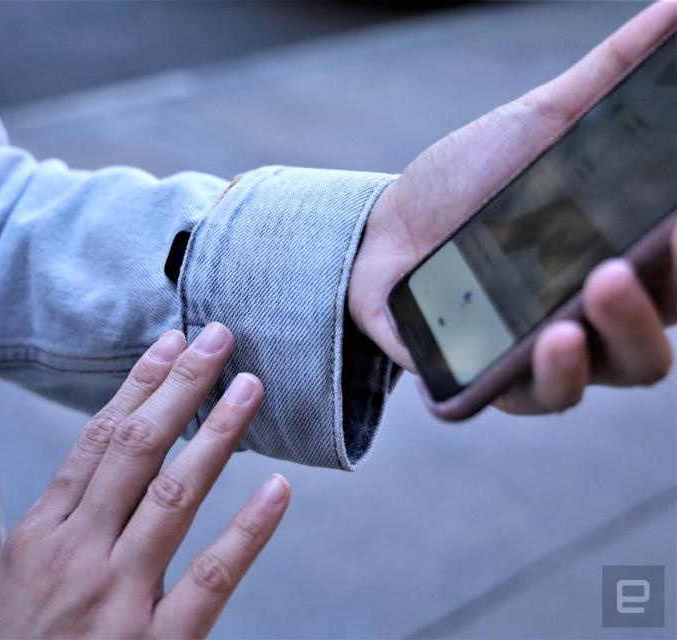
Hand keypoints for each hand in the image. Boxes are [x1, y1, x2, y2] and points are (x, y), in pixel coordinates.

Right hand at [0, 323, 288, 638]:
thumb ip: (37, 540)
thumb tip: (69, 502)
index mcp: (39, 536)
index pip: (96, 440)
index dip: (137, 386)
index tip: (168, 346)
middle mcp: (79, 553)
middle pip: (135, 449)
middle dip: (178, 386)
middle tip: (217, 340)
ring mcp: (118, 597)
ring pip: (171, 494)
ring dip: (213, 434)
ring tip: (246, 388)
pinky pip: (210, 579)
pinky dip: (247, 532)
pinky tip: (276, 491)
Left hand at [348, 2, 676, 413]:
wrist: (383, 226)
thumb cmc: (472, 182)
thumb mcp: (540, 124)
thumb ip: (610, 79)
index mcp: (622, 265)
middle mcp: (591, 321)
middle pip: (650, 345)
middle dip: (644, 312)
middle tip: (618, 268)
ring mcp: (535, 358)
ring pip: (593, 380)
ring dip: (592, 354)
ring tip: (573, 313)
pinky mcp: (478, 381)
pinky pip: (511, 399)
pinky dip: (523, 382)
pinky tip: (517, 351)